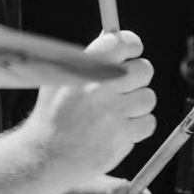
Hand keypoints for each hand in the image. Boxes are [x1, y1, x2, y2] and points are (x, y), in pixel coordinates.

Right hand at [24, 30, 156, 191]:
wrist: (45, 156)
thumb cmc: (53, 117)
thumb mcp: (60, 80)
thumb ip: (89, 59)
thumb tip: (113, 37)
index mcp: (85, 68)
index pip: (122, 42)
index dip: (132, 46)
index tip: (131, 53)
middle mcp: (100, 87)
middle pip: (144, 69)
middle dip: (137, 77)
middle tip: (124, 88)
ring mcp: (113, 112)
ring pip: (148, 98)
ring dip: (137, 105)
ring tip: (116, 113)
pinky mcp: (122, 135)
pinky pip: (148, 123)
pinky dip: (138, 128)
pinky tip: (118, 130)